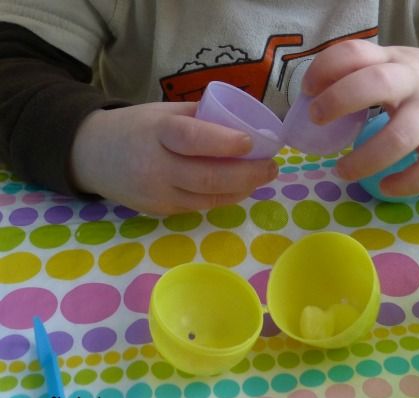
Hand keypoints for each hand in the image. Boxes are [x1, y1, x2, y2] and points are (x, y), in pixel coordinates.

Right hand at [71, 102, 277, 214]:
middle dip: (248, 175)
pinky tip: (240, 187)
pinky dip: (225, 197)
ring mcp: (158, 194)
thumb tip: (246, 124)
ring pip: (209, 198)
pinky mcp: (161, 211)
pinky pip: (200, 206)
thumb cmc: (136, 127)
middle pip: (208, 178)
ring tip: (263, 176)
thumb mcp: (164, 111)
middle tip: (272, 166)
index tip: (252, 143)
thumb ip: (201, 117)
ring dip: (242, 189)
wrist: (92, 156)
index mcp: (157, 131)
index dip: (224, 143)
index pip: (191, 139)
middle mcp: (156, 166)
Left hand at [302, 40, 418, 195]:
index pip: (355, 53)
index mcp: (393, 61)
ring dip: (365, 159)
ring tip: (341, 171)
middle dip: (339, 101)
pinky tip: (385, 186)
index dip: (324, 69)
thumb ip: (361, 78)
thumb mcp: (396, 66)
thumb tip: (312, 105)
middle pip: (376, 84)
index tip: (306, 91)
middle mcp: (414, 83)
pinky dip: (405, 184)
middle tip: (317, 120)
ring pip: (399, 137)